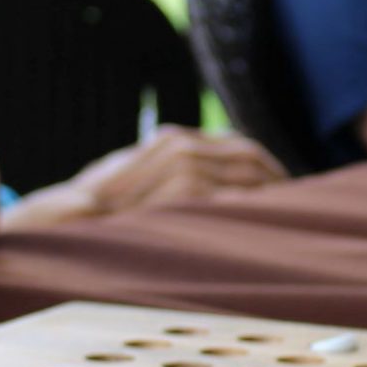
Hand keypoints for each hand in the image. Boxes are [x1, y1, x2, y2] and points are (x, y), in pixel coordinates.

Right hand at [3, 127, 286, 226]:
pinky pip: (230, 200)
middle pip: (251, 160)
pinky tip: (263, 225)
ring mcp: (185, 168)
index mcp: (175, 141)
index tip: (286, 189)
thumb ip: (161, 163)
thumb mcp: (130, 173)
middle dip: (278, 183)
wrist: (66, 213)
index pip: (239, 148)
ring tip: (290, 218)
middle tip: (299, 205)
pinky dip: (251, 210)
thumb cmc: (97, 203)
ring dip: (272, 197)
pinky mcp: (184, 192)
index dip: (268, 169)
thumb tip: (186, 157)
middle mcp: (183, 147)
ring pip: (248, 179)